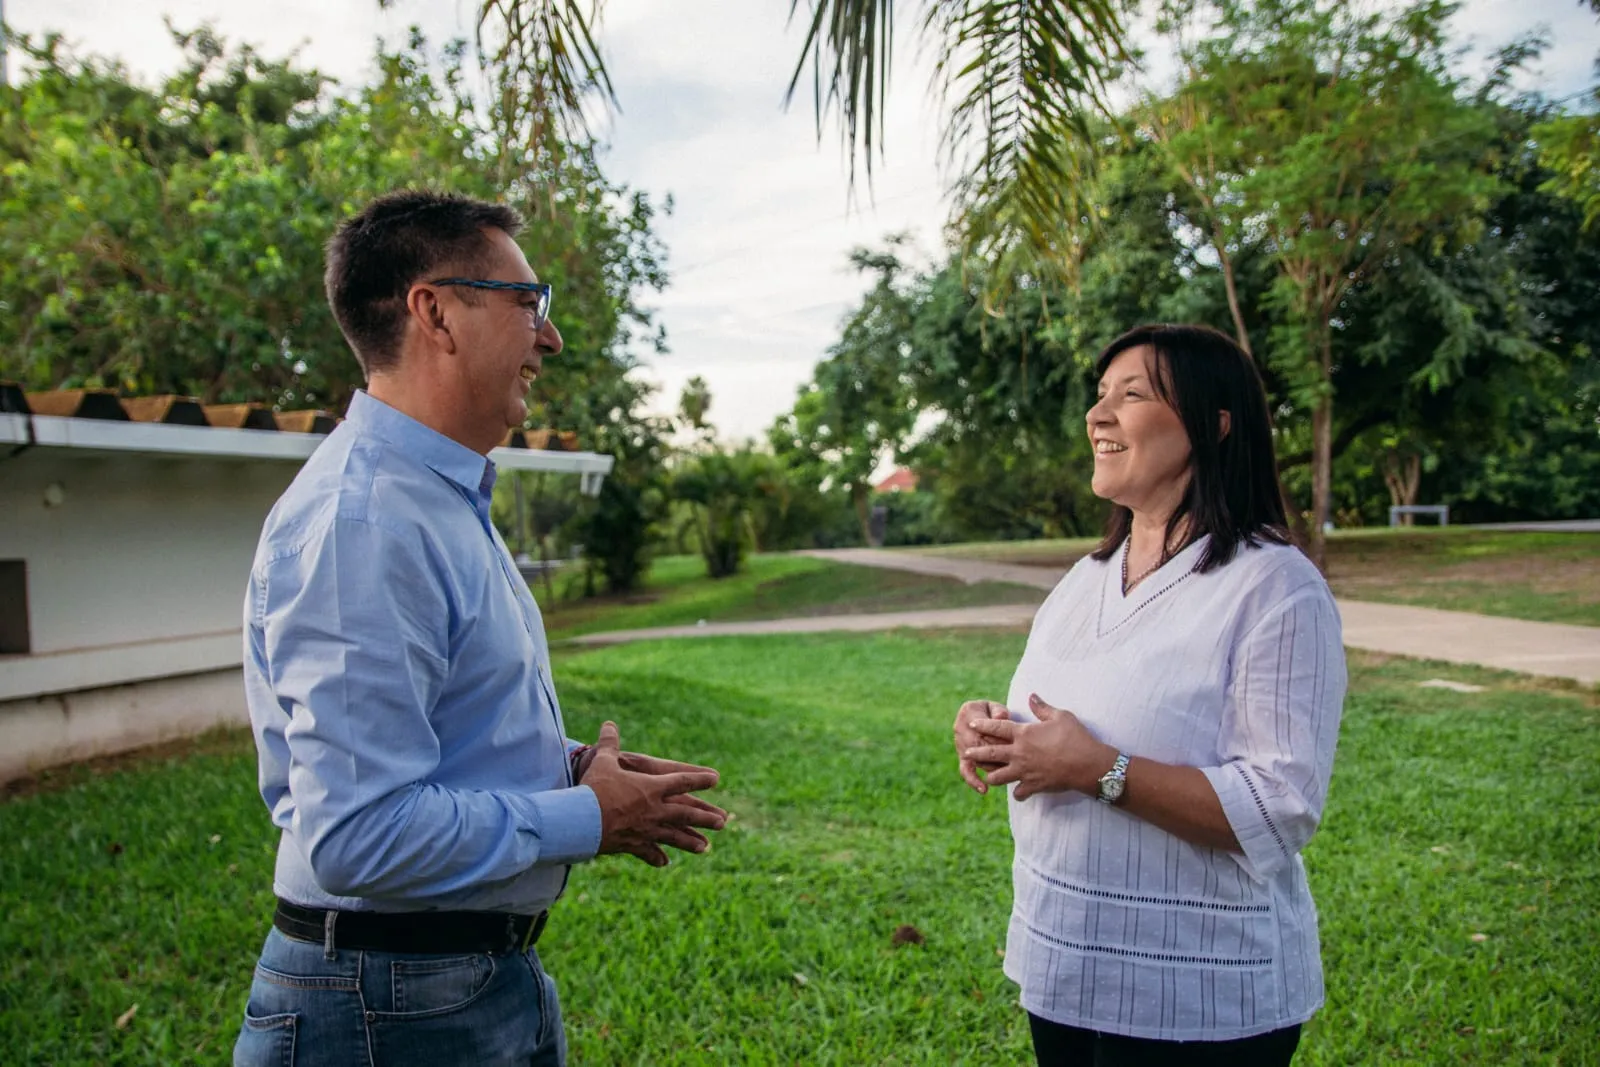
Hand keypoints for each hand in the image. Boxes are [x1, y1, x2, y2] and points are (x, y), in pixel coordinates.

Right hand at [582, 722, 727, 866]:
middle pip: (686, 813)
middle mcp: (654, 809)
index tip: (715, 780)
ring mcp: (646, 829)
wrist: (582, 819)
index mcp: (651, 787)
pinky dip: (656, 857)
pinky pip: (648, 852)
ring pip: (674, 836)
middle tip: (723, 821)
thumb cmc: (593, 787)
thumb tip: (609, 723)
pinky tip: (664, 862)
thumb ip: (609, 743)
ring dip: (690, 841)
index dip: (699, 780)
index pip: (682, 781)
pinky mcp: (632, 844)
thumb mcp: (603, 761)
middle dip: (705, 817)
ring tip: (706, 847)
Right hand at [953, 699, 1010, 793]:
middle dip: (996, 755)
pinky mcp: (963, 758)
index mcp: (968, 712)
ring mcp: (960, 745)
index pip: (983, 728)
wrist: (983, 716)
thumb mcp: (996, 706)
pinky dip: (973, 781)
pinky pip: (965, 771)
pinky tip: (984, 790)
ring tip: (1007, 774)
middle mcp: (960, 728)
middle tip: (1013, 761)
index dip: (997, 737)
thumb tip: (1000, 717)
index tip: (1013, 744)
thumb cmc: (994, 711)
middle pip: (978, 745)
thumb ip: (998, 711)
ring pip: (976, 760)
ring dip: (991, 767)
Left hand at [963, 693, 1116, 800]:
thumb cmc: (1076, 737)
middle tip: (966, 752)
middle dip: (975, 752)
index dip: (983, 725)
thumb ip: (1042, 707)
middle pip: (990, 753)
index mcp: (1024, 734)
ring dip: (992, 775)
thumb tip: (1032, 695)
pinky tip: (1018, 791)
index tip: (972, 724)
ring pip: (998, 777)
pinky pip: (1018, 793)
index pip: (997, 727)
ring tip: (987, 774)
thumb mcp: (1060, 716)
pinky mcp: (1033, 786)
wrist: (1088, 764)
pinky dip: (1017, 793)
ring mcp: (1024, 771)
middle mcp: (1019, 753)